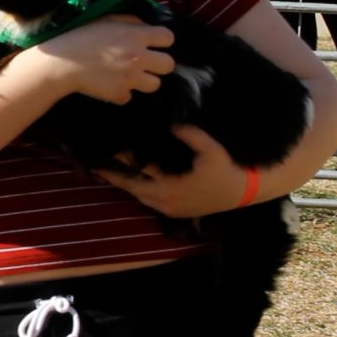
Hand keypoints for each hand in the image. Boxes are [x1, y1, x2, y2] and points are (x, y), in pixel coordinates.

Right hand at [35, 16, 175, 104]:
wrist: (61, 62)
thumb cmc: (80, 35)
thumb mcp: (106, 19)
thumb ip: (130, 22)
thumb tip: (146, 28)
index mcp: (136, 35)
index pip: (168, 38)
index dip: (161, 41)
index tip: (151, 43)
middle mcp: (139, 57)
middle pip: (168, 65)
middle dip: (158, 63)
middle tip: (143, 62)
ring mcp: (131, 78)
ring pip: (155, 84)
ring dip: (143, 80)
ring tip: (127, 75)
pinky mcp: (120, 95)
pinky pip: (130, 96)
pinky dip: (121, 92)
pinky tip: (109, 84)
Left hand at [95, 125, 246, 217]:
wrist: (242, 193)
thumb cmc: (225, 169)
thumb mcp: (211, 149)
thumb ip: (190, 135)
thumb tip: (172, 124)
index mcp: (171, 184)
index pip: (139, 168)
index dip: (122, 158)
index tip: (107, 149)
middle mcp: (165, 199)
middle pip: (131, 186)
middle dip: (113, 175)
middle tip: (94, 165)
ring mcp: (167, 208)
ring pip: (137, 196)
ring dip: (123, 184)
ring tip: (105, 171)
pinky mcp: (172, 212)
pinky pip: (147, 201)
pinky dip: (136, 191)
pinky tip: (128, 180)